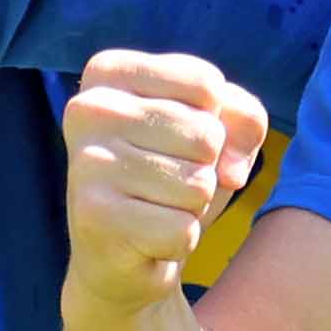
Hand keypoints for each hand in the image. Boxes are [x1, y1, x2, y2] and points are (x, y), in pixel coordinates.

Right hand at [63, 48, 271, 314]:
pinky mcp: (94, 215)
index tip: (175, 142)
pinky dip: (179, 241)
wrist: (121, 258)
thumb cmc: (171, 178)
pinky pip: (183, 229)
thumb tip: (229, 172)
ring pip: (198, 184)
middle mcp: (88, 108)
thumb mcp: (216, 129)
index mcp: (109, 72)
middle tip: (164, 183)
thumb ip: (243, 117)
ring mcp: (87, 161)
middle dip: (204, 169)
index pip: (208, 84)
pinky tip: (146, 239)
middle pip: (207, 134)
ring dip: (191, 207)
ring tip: (156, 208)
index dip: (214, 122)